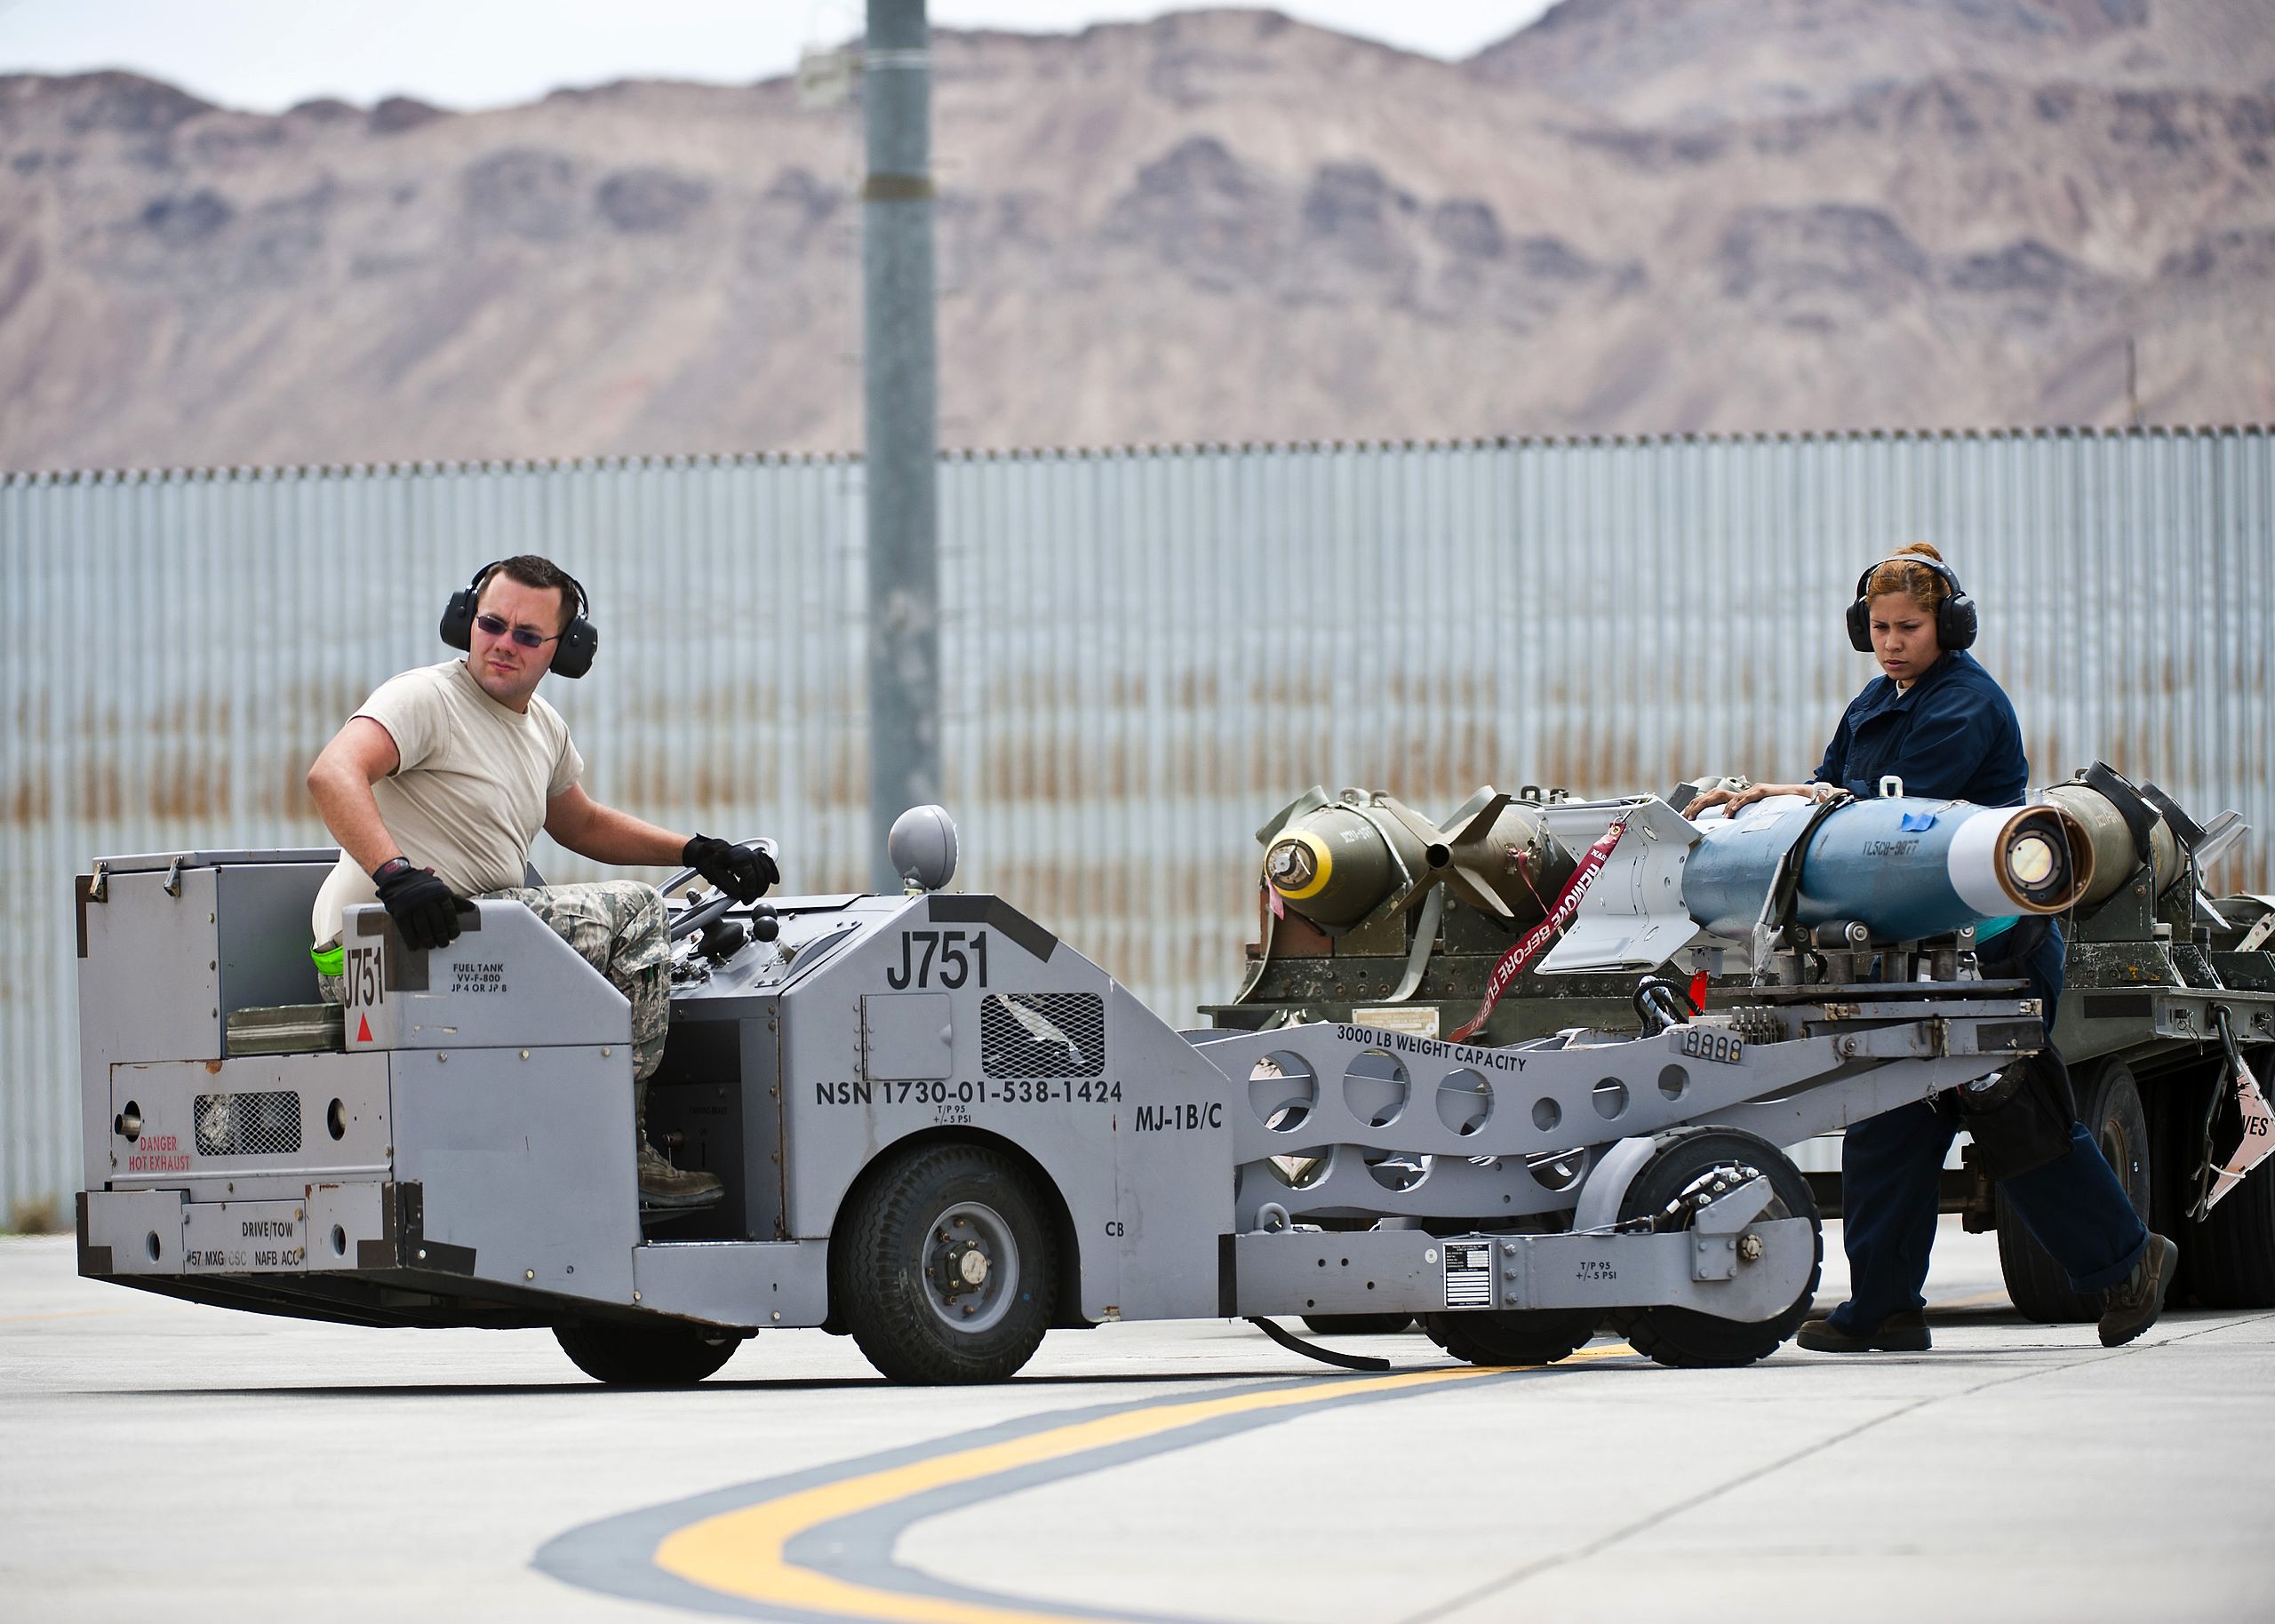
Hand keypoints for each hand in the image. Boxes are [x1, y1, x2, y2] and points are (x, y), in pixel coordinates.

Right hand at [374, 861, 461, 949]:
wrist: (399, 879)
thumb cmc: (425, 888)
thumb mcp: (441, 890)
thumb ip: (456, 900)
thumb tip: (472, 908)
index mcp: (439, 893)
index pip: (449, 911)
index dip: (452, 925)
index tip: (455, 935)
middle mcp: (426, 899)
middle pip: (436, 920)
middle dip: (441, 934)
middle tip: (444, 943)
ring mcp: (412, 905)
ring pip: (422, 926)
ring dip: (427, 939)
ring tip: (431, 945)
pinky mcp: (400, 911)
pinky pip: (406, 927)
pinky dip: (410, 939)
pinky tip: (414, 946)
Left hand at [682, 834, 779, 902]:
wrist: (707, 852)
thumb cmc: (708, 862)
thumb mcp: (713, 875)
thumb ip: (728, 885)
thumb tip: (740, 894)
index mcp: (735, 856)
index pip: (750, 876)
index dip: (750, 891)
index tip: (746, 900)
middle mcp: (746, 852)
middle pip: (760, 874)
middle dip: (756, 890)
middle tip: (748, 900)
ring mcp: (751, 852)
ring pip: (766, 869)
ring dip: (763, 885)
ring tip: (754, 894)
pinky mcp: (754, 855)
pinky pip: (768, 862)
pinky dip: (772, 872)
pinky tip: (774, 880)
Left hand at [1683, 782, 1815, 818]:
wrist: (1802, 799)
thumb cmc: (1781, 811)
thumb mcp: (1759, 819)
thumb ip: (1746, 826)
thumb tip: (1733, 843)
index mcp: (1740, 799)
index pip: (1714, 800)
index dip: (1699, 807)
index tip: (1686, 817)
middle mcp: (1743, 793)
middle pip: (1713, 796)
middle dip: (1697, 805)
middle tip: (1686, 817)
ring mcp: (1751, 791)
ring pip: (1725, 795)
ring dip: (1709, 805)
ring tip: (1699, 814)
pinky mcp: (1763, 791)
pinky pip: (1746, 797)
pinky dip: (1736, 805)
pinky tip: (1728, 813)